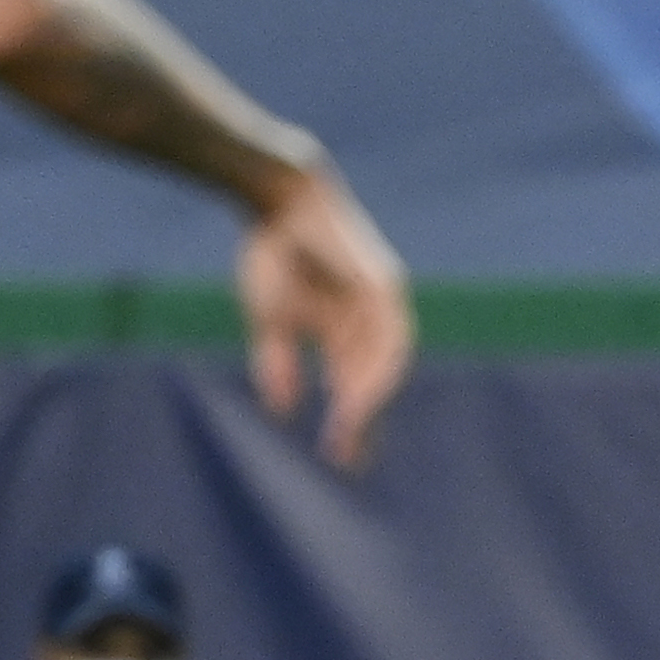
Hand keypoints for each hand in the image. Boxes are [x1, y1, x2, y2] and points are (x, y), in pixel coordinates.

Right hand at [238, 166, 413, 471]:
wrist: (279, 200)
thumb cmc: (272, 256)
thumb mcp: (271, 321)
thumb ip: (279, 364)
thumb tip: (283, 411)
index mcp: (345, 332)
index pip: (354, 387)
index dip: (351, 423)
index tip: (340, 458)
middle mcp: (369, 322)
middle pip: (374, 381)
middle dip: (363, 421)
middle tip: (346, 457)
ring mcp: (381, 304)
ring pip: (386, 363)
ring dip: (369, 398)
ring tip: (349, 429)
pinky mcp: (383, 285)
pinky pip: (388, 335)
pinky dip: (375, 365)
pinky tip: (357, 389)